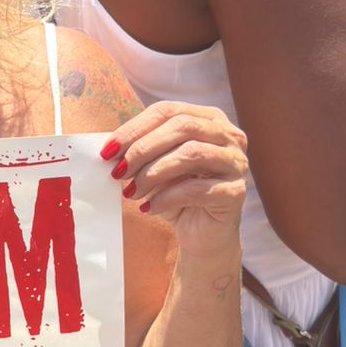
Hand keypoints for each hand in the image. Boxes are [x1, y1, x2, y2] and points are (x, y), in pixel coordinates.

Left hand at [101, 103, 247, 256]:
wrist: (202, 235)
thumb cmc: (178, 195)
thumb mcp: (157, 166)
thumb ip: (141, 150)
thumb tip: (111, 149)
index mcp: (209, 119)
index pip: (168, 111)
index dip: (135, 128)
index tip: (108, 150)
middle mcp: (229, 135)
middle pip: (182, 127)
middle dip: (143, 148)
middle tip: (118, 171)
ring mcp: (236, 163)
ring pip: (191, 154)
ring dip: (153, 173)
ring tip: (132, 191)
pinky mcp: (236, 192)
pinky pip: (196, 189)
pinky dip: (166, 198)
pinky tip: (148, 208)